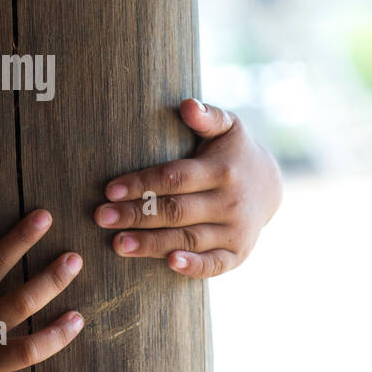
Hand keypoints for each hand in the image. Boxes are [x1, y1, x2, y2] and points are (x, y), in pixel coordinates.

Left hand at [94, 99, 282, 277]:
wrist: (269, 185)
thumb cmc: (233, 152)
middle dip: (136, 215)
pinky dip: (194, 267)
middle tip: (101, 217)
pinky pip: (215, 264)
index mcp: (222, 170)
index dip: (143, 183)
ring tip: (118, 244)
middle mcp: (230, 202)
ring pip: (188, 239)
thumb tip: (188, 105)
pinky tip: (169, 263)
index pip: (175, 178)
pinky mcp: (238, 253)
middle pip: (176, 211)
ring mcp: (235, 230)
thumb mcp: (227, 127)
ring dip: (152, 244)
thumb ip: (208, 116)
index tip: (110, 189)